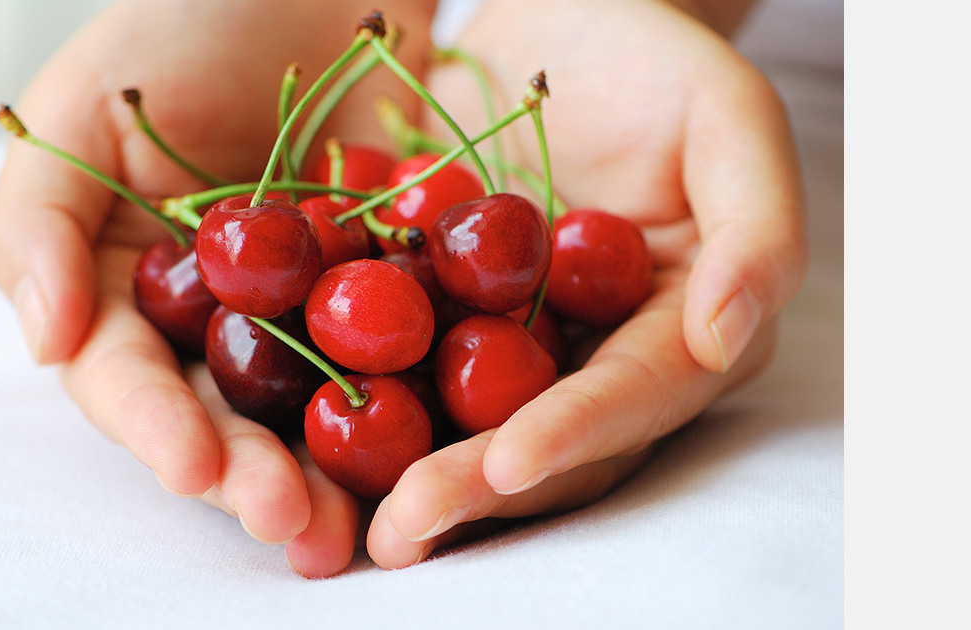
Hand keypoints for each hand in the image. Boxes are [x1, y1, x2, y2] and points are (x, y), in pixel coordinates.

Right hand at [0, 0, 437, 577]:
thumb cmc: (181, 25)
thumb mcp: (83, 105)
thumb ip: (39, 218)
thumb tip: (46, 342)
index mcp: (129, 292)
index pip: (129, 376)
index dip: (156, 426)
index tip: (194, 468)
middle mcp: (215, 322)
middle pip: (226, 419)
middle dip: (253, 478)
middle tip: (293, 525)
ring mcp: (307, 315)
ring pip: (314, 412)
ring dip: (335, 476)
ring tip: (362, 529)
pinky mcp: (392, 295)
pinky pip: (406, 354)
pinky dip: (422, 401)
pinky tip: (443, 450)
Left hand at [366, 0, 807, 566]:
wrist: (545, 24)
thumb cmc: (651, 57)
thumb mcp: (728, 117)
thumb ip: (756, 225)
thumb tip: (731, 339)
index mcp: (676, 327)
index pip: (633, 394)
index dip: (577, 432)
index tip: (509, 461)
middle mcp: (589, 356)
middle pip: (540, 437)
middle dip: (475, 485)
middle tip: (403, 527)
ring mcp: (506, 345)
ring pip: (460, 426)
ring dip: (403, 475)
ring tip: (343, 519)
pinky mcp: (431, 317)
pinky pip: (391, 366)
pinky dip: (348, 402)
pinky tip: (293, 437)